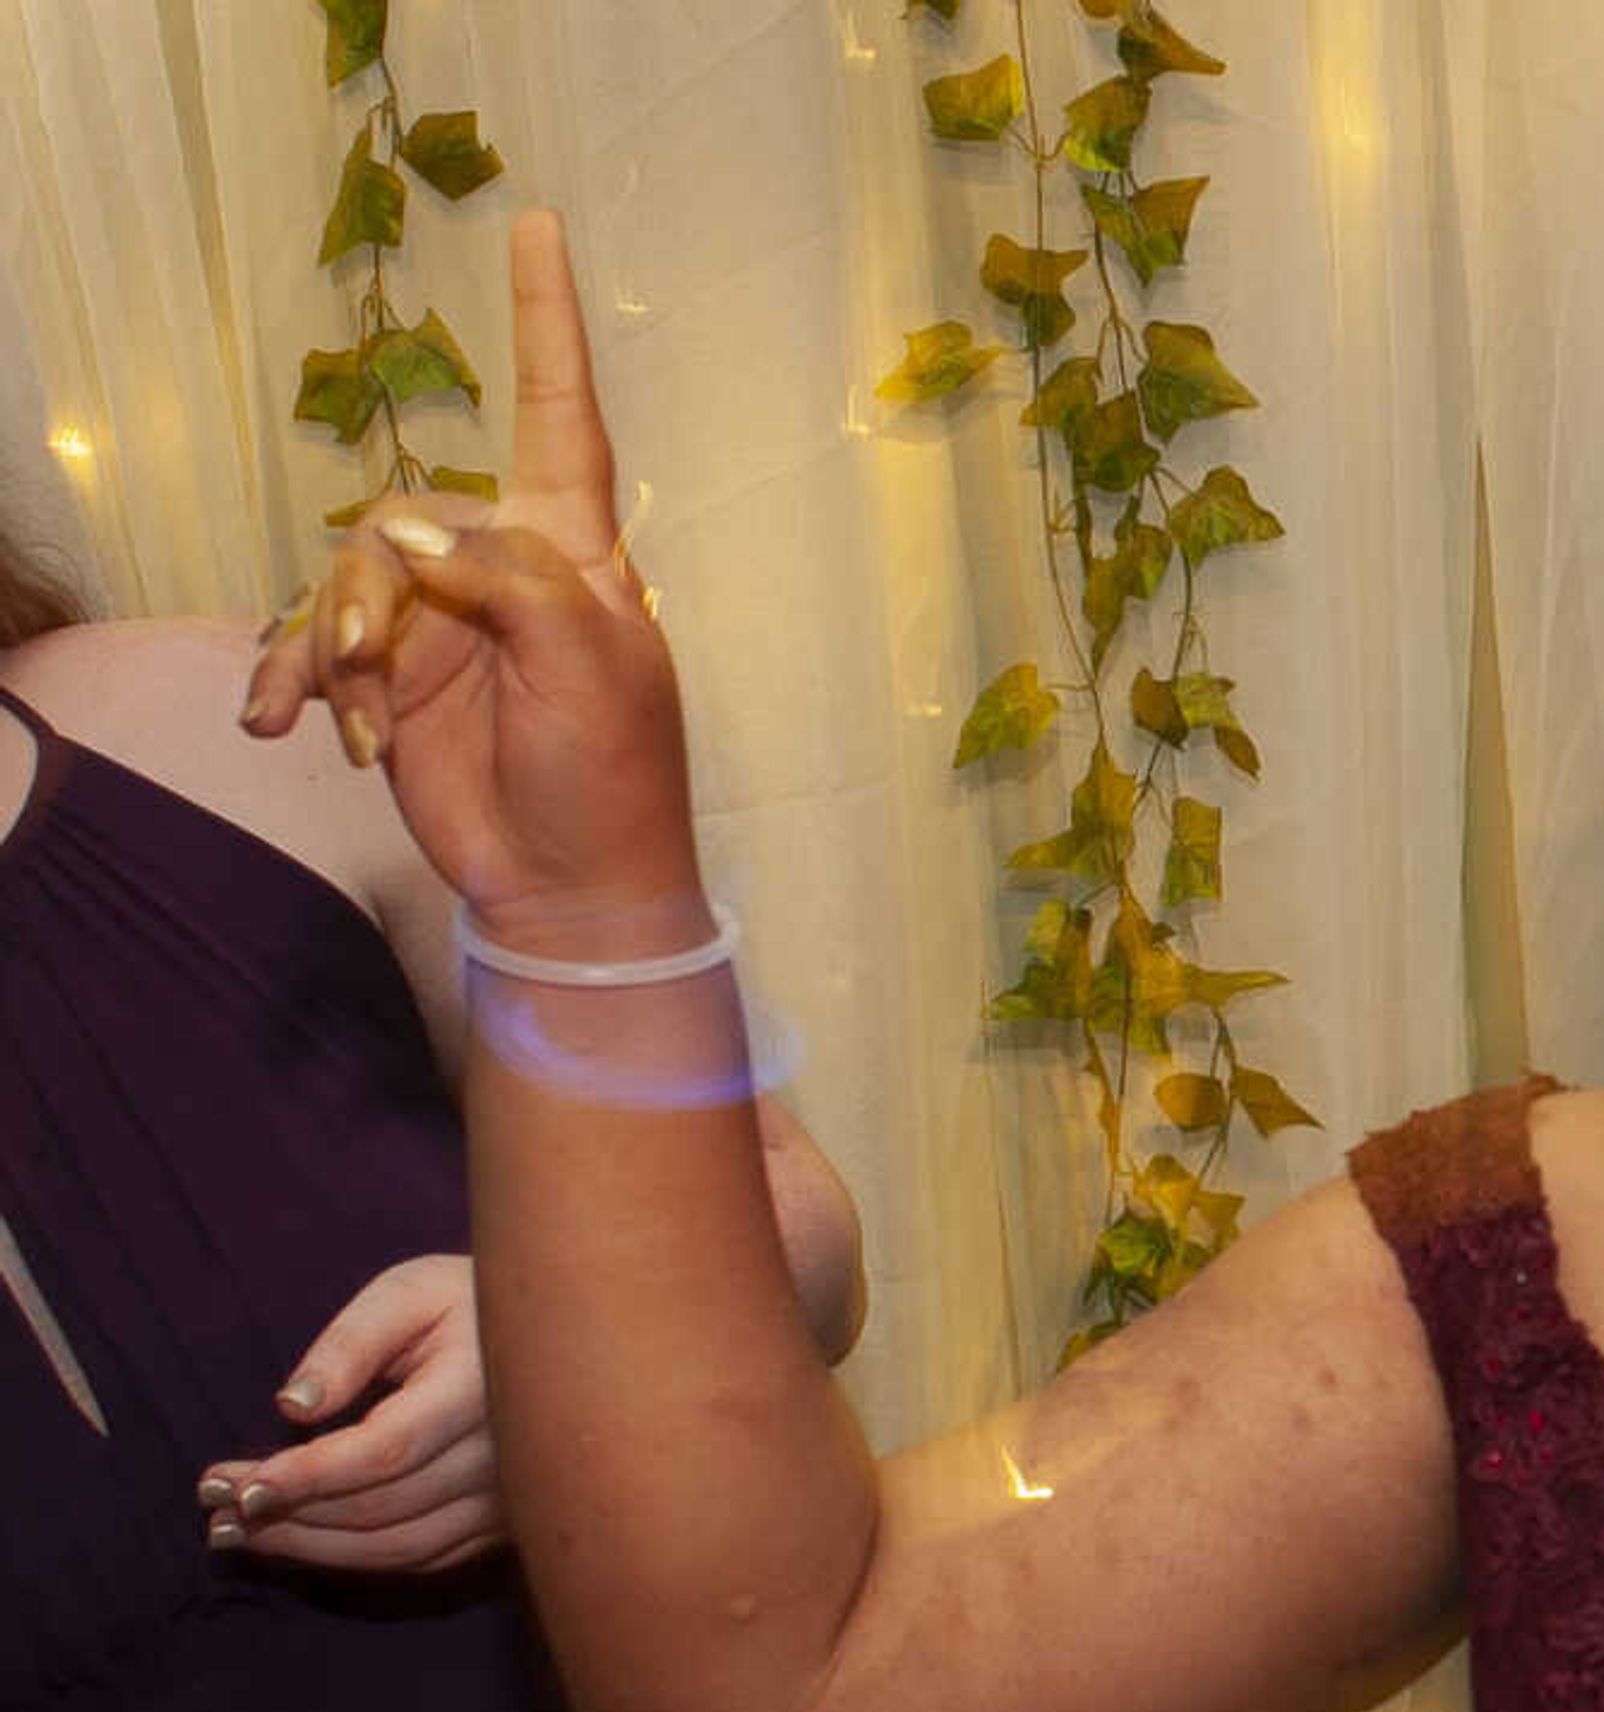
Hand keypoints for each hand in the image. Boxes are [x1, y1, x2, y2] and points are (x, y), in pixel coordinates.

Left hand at [198, 1256, 504, 1574]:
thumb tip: (293, 1406)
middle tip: (210, 1504)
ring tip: (234, 1534)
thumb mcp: (407, 1293)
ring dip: (308, 1546)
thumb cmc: (468, 1301)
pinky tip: (300, 1540)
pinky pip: (421, 1557)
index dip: (306, 1476)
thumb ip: (349, 1343)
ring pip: (395, 1546)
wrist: (557, 1336)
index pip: (386, 1450)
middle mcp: (504, 1456)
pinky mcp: (502, 1523)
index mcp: (479, 1388)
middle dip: (286, 1513)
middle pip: (380, 1507)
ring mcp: (508, 1498)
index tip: (235, 1486)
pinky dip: (352, 1557)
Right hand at [240, 212, 699, 940]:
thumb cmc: (611, 779)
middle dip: (374, 590)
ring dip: (336, 648)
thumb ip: (506, 582)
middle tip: (375, 669)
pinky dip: (300, 682)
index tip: (542, 227)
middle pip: (406, 518)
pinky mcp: (390, 678)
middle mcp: (503, 572)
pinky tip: (288, 727)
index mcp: (577, 555)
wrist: (570, 888)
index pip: (563, 417)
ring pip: (348, 580)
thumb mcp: (588, 669)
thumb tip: (406, 531)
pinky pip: (319, 646)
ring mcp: (441, 623)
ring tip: (352, 722)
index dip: (548, 326)